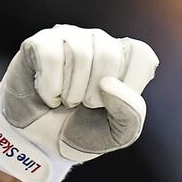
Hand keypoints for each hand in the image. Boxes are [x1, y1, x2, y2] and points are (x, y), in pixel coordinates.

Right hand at [0, 25, 158, 181]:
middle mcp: (99, 43)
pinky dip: (50, 87)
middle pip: (109, 53)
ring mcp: (69, 38)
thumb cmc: (83, 132)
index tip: (112, 104)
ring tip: (67, 101)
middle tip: (84, 105)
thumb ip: (131, 114)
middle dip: (96, 92)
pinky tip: (49, 96)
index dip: (130, 84)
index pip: (141, 54)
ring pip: (79, 53)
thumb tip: (108, 85)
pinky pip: (50, 57)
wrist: (41, 143)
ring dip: (72, 92)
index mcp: (125, 61)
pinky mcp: (40, 43)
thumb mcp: (118, 134)